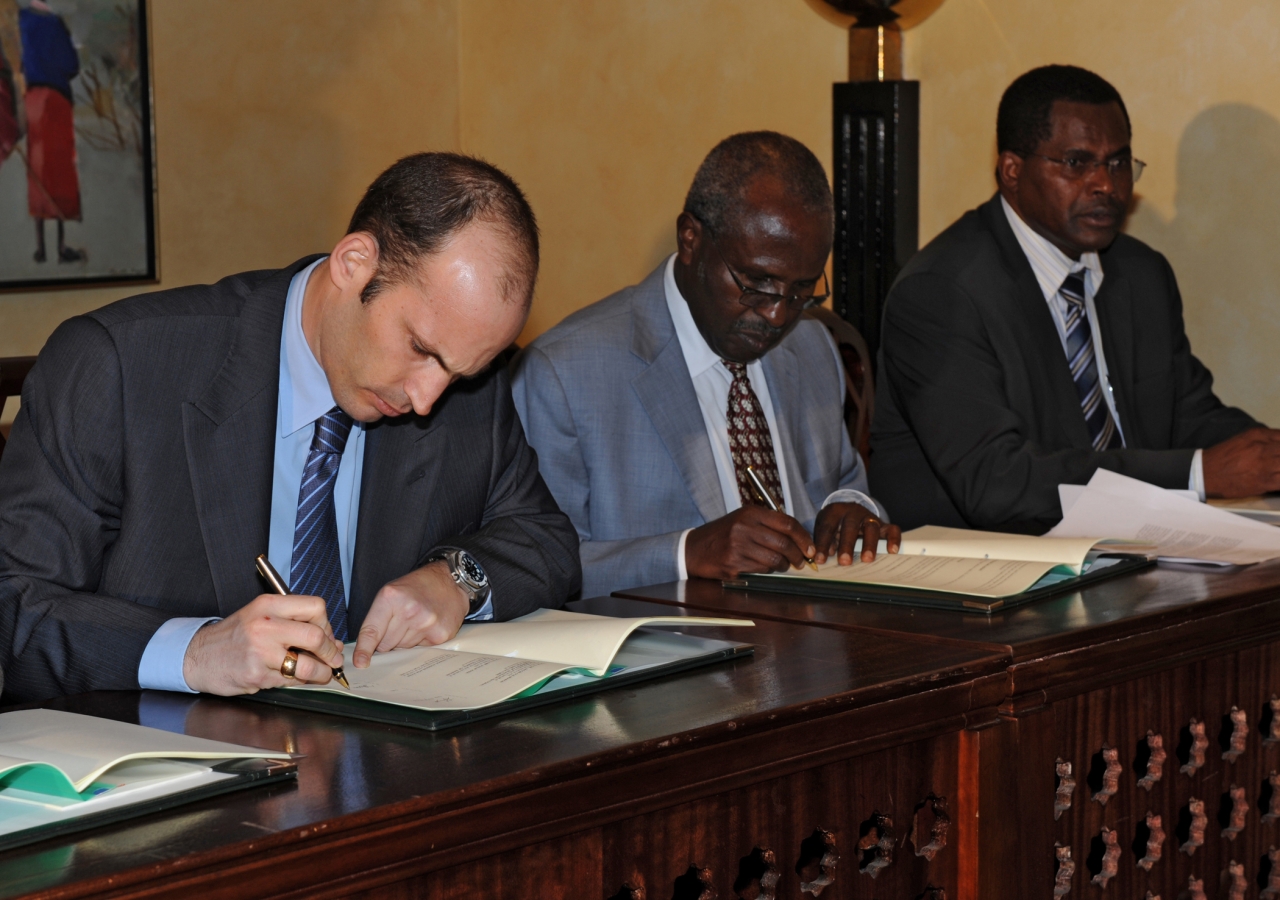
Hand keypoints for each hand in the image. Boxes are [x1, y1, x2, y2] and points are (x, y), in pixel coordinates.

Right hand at [183, 594, 343, 695]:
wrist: (197, 656)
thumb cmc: (234, 637)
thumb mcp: (261, 617)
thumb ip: (294, 624)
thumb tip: (332, 642)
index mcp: (269, 605)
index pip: (316, 607)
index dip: (327, 624)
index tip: (326, 635)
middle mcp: (265, 624)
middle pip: (316, 636)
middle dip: (330, 652)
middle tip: (333, 659)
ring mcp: (260, 651)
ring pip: (308, 664)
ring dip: (322, 673)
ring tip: (322, 674)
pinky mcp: (256, 674)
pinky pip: (291, 681)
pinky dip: (299, 682)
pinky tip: (295, 678)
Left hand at [352, 561, 468, 667]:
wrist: (451, 582)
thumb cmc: (418, 587)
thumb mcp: (392, 592)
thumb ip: (378, 618)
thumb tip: (367, 651)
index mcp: (391, 597)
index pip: (372, 631)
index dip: (364, 650)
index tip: (360, 663)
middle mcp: (409, 610)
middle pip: (385, 645)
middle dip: (388, 640)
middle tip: (400, 623)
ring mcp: (426, 623)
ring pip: (402, 649)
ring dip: (405, 640)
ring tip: (416, 621)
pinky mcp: (439, 635)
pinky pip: (419, 650)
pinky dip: (420, 641)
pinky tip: (427, 626)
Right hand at [685, 506, 817, 579]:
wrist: (693, 549)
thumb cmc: (722, 534)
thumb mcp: (743, 520)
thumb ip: (767, 524)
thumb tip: (798, 537)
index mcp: (750, 513)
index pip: (787, 524)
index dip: (803, 537)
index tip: (810, 548)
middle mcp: (744, 527)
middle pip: (784, 543)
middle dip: (798, 556)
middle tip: (801, 561)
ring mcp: (738, 546)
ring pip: (775, 560)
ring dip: (784, 566)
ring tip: (783, 566)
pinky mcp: (733, 564)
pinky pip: (761, 570)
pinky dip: (768, 571)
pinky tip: (764, 568)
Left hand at [813, 502, 901, 565]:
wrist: (848, 510)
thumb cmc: (834, 524)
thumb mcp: (824, 527)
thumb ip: (823, 540)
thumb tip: (825, 556)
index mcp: (835, 511)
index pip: (828, 528)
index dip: (823, 544)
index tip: (820, 559)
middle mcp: (853, 512)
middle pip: (850, 527)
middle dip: (847, 545)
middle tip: (844, 561)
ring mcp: (869, 517)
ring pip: (871, 528)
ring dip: (869, 544)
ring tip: (867, 559)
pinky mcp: (883, 524)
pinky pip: (892, 529)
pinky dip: (894, 539)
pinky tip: (892, 551)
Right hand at [1203, 427, 1279, 497]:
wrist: (1205, 474)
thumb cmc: (1222, 457)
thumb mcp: (1244, 438)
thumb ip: (1265, 437)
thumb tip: (1279, 442)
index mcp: (1258, 435)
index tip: (1277, 452)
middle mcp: (1263, 448)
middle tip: (1276, 461)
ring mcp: (1265, 466)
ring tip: (1276, 469)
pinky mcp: (1265, 482)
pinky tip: (1277, 479)